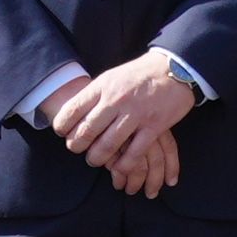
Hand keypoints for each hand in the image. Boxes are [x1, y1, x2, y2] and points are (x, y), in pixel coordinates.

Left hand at [49, 52, 194, 180]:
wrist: (175, 68)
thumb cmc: (139, 74)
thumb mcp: (112, 77)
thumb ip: (95, 94)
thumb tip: (73, 113)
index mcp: (103, 86)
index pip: (73, 109)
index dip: (62, 125)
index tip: (61, 133)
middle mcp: (117, 100)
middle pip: (87, 130)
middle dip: (76, 145)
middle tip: (75, 149)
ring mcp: (136, 114)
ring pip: (108, 145)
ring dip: (97, 158)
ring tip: (94, 160)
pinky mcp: (154, 126)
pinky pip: (134, 152)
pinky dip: (123, 165)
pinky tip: (118, 168)